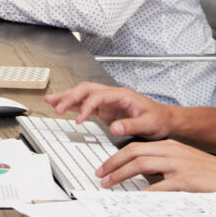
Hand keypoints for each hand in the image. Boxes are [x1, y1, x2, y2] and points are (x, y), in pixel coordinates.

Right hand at [47, 83, 171, 139]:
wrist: (164, 120)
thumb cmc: (158, 119)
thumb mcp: (149, 124)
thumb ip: (131, 125)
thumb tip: (114, 127)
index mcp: (122, 95)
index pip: (98, 96)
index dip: (86, 106)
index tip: (80, 120)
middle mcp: (112, 95)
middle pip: (86, 90)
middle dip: (70, 97)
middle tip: (57, 107)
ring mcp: (108, 102)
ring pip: (83, 94)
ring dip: (67, 97)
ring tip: (51, 101)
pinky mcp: (105, 110)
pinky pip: (85, 105)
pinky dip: (72, 106)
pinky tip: (62, 107)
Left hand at [97, 139, 215, 196]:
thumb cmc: (212, 175)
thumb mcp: (184, 163)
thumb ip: (164, 167)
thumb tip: (142, 178)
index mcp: (171, 146)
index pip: (136, 146)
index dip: (117, 156)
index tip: (106, 166)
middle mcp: (172, 151)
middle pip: (133, 152)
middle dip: (112, 163)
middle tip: (101, 175)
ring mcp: (179, 164)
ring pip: (141, 164)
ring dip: (121, 175)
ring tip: (110, 184)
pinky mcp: (186, 179)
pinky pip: (158, 186)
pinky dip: (144, 192)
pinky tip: (135, 198)